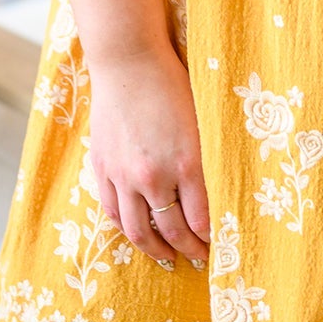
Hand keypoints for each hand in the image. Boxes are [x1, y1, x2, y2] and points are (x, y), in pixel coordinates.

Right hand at [86, 43, 210, 266]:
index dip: (211, 239)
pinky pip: (113, 211)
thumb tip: (218, 197)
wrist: (129, 63)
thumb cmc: (173, 86)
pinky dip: (127, 229)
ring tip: (169, 258)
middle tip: (200, 259)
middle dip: (189, 250)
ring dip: (155, 249)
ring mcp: (124, 175)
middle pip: (172, 230)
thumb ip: (207, 162)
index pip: (201, 220)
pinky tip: (138, 234)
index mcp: (187, 164)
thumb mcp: (202, 123)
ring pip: (138, 229)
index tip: (220, 247)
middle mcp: (154, 176)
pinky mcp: (103, 169)